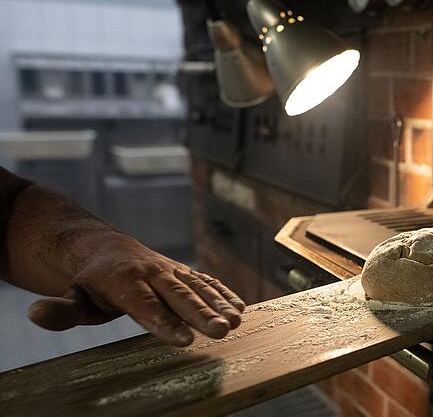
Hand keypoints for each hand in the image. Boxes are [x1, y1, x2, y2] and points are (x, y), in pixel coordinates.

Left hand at [26, 236, 245, 346]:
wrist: (106, 249)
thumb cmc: (90, 283)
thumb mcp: (72, 296)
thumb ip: (61, 309)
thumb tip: (35, 313)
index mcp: (123, 280)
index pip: (145, 306)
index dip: (164, 322)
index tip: (184, 339)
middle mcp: (152, 272)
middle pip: (178, 296)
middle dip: (202, 314)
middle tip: (222, 330)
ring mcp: (171, 270)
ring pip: (197, 287)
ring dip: (219, 304)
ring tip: (237, 321)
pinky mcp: (184, 272)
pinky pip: (206, 281)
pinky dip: (224, 293)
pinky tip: (241, 308)